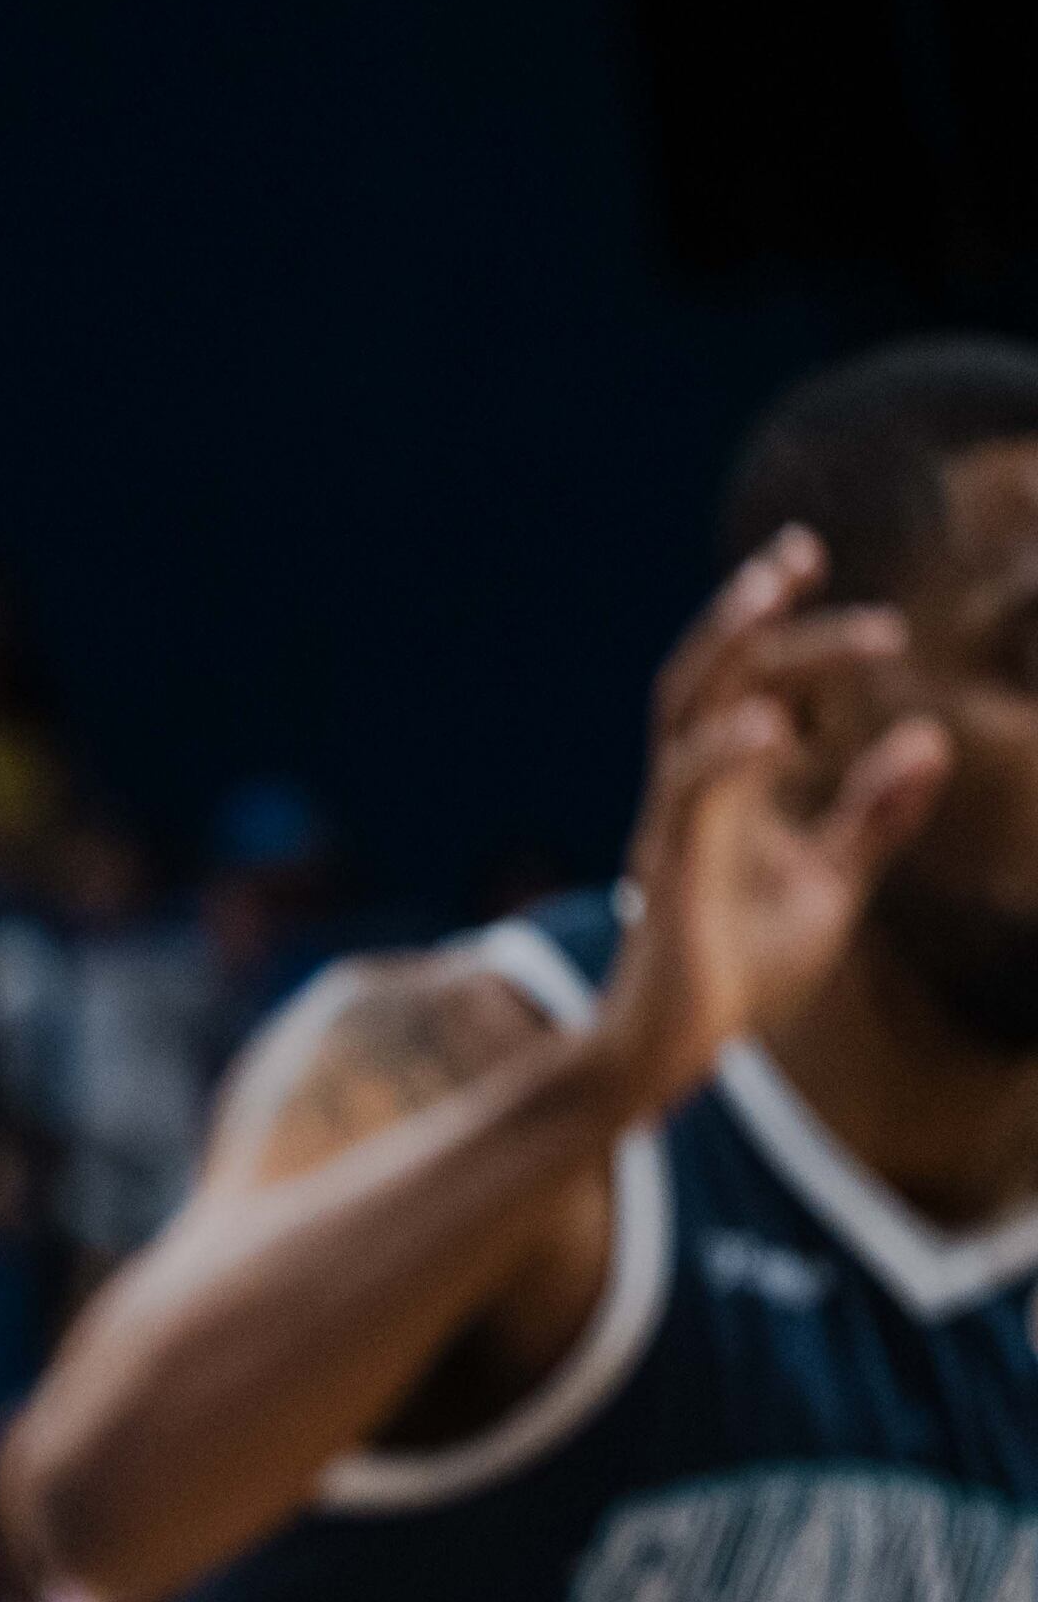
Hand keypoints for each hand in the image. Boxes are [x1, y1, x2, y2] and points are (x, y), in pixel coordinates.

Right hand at [589, 529, 950, 1113]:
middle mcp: (691, 791)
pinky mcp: (672, 868)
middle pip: (711, 674)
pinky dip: (731, 750)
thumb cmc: (743, 972)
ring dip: (736, 647)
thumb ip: (875, 814)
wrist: (680, 1050)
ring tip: (780, 595)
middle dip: (750, 609)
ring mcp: (674, 823)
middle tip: (798, 550)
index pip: (748, 683)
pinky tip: (779, 726)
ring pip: (690, 709)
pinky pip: (691, 791)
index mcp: (727, 789)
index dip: (779, 620)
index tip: (809, 557)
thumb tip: (930, 737)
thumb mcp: (832, 884)